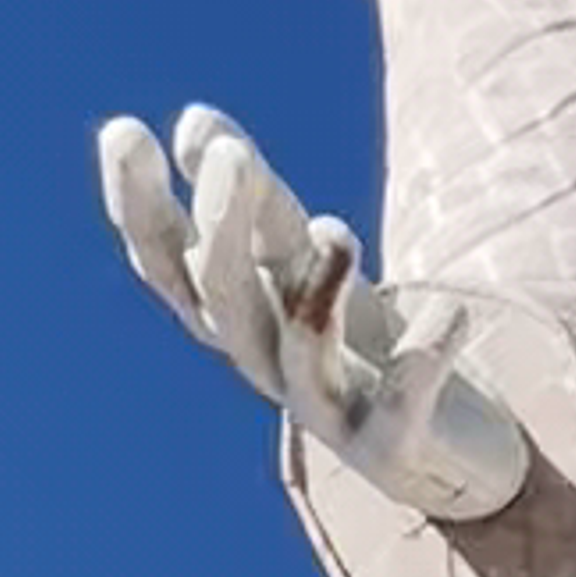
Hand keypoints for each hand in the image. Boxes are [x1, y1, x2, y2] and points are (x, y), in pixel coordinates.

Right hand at [97, 106, 529, 523]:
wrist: (442, 455)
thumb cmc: (357, 342)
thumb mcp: (303, 260)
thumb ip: (255, 200)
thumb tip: (191, 121)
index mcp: (236, 314)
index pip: (168, 262)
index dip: (139, 206)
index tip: (122, 129)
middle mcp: (266, 362)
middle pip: (223, 301)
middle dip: (221, 230)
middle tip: (230, 156)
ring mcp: (326, 411)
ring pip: (298, 359)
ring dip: (313, 295)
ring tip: (341, 232)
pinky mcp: (391, 448)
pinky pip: (401, 409)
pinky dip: (424, 360)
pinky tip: (452, 313)